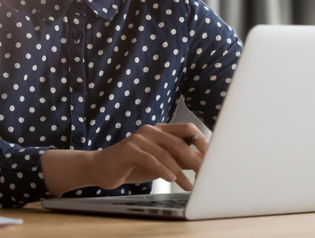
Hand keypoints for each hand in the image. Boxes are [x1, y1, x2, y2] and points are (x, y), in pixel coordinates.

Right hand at [90, 123, 207, 190]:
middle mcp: (151, 130)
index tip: (212, 158)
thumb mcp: (159, 162)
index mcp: (161, 130)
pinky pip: (151, 159)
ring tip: (188, 185)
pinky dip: (163, 170)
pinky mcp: (129, 149)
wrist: (102, 167)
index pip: (187, 129)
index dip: (202, 142)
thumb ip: (177, 159)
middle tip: (204, 173)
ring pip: (166, 154)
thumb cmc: (132, 164)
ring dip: (180, 172)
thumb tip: (200, 162)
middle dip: (195, 159)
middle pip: (179, 142)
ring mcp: (139, 138)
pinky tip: (171, 179)